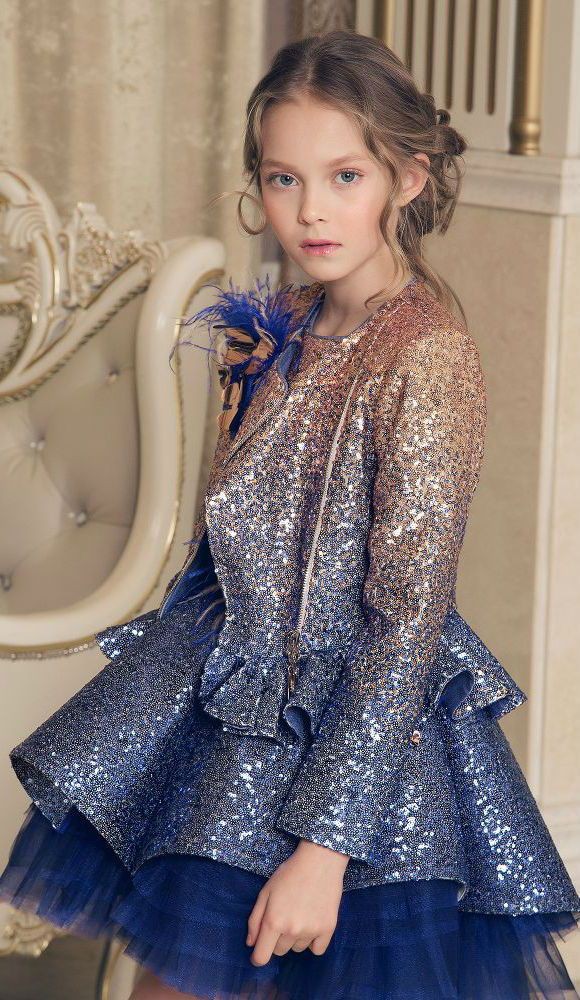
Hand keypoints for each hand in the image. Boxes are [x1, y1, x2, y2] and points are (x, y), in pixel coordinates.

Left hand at [246, 839, 348, 965]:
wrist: (320, 861)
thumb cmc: (289, 873)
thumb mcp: (266, 892)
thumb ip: (255, 919)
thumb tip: (251, 944)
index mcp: (273, 921)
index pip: (262, 957)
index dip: (257, 957)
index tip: (259, 951)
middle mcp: (292, 930)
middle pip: (280, 952)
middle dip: (278, 939)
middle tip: (284, 917)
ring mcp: (311, 931)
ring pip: (297, 949)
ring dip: (295, 938)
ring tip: (300, 914)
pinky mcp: (328, 929)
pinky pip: (317, 950)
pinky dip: (313, 942)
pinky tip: (312, 923)